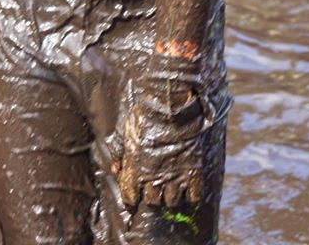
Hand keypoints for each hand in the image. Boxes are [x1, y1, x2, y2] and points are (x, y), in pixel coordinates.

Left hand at [109, 57, 210, 211]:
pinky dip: (190, 194)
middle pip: (152, 202)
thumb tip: (115, 170)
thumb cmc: (145, 115)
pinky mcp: (193, 173)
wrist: (170, 105)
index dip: (132, 200)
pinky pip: (193, 197)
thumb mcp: (126, 131)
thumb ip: (119, 153)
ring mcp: (175, 178)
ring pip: (172, 202)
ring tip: (171, 185)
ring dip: (170, 195)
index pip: (131, 198)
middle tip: (154, 187)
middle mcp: (154, 179)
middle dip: (151, 196)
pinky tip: (187, 185)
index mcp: (135, 170)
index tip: (134, 199)